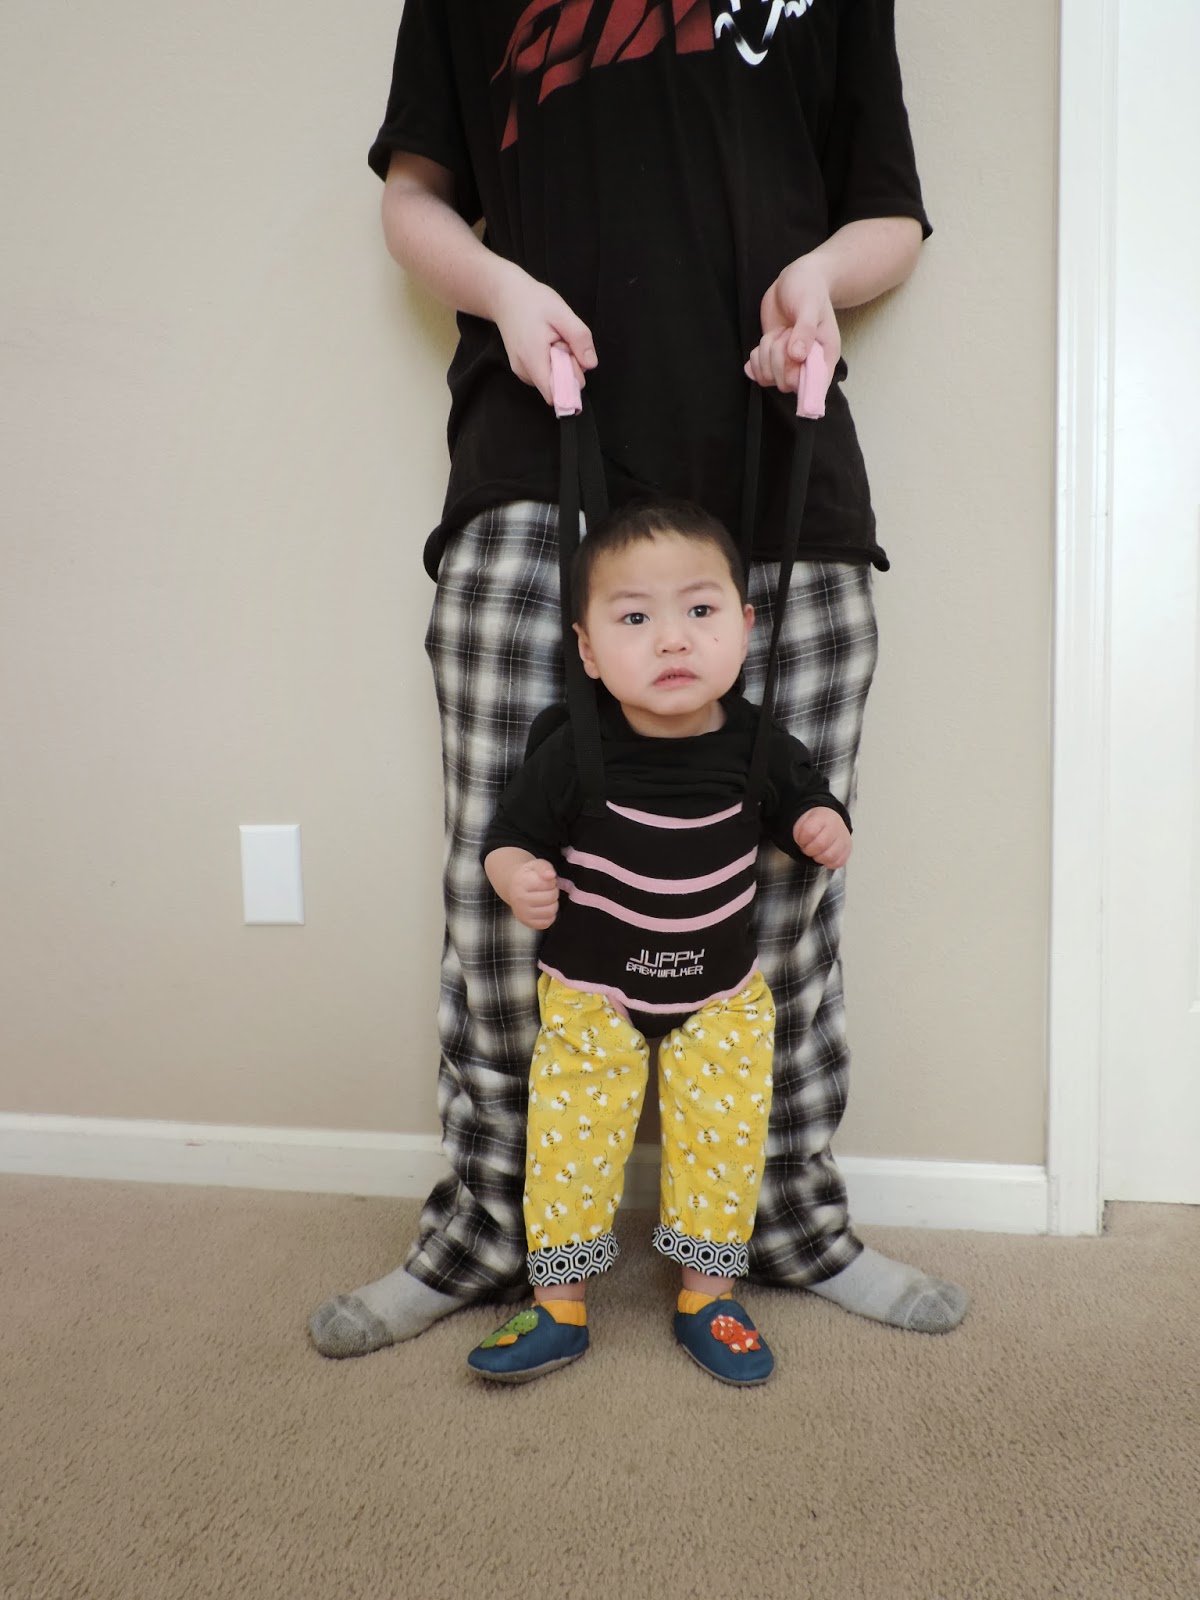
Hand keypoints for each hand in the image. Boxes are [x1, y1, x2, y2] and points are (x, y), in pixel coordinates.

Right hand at [491, 267, 596, 407]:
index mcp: (533, 359)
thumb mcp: (562, 313)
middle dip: (568, 368)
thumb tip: (591, 365)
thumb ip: (579, 338)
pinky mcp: (521, 369)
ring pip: (551, 382)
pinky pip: (544, 375)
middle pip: (556, 388)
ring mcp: (521, 372)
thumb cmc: (533, 301)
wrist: (505, 296)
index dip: (571, 380)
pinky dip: (551, 363)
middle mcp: (524, 371)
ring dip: (560, 365)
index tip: (572, 357)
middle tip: (563, 341)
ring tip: (552, 340)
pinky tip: (547, 344)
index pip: (556, 394)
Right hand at [506, 858, 560, 929]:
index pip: (549, 884)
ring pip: (551, 911)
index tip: (546, 880)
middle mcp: (520, 899)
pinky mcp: (526, 922)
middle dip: (553, 891)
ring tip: (546, 898)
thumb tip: (551, 875)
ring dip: (553, 903)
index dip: (552, 881)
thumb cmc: (527, 875)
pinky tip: (544, 908)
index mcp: (521, 882)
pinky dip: (549, 916)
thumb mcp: (536, 865)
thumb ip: (544, 867)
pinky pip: (547, 923)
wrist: (512, 886)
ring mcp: (522, 913)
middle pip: (551, 897)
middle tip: (547, 889)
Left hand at [745, 254, 841, 394]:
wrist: (796, 279)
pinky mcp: (773, 359)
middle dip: (777, 358)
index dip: (797, 378)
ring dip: (765, 355)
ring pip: (769, 378)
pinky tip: (762, 343)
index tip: (791, 356)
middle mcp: (808, 365)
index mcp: (825, 356)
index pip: (814, 387)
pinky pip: (759, 373)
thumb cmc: (809, 288)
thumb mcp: (809, 305)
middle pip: (786, 383)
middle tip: (784, 334)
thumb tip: (797, 356)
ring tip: (776, 333)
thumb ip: (805, 330)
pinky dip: (755, 359)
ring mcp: (789, 363)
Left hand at [792, 807, 851, 870]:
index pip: (809, 831)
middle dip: (809, 850)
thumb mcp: (803, 821)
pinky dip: (828, 863)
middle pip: (820, 845)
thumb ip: (799, 832)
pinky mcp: (848, 850)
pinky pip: (838, 862)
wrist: (831, 821)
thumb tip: (802, 844)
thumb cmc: (815, 824)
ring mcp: (844, 839)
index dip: (802, 840)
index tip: (801, 840)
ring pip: (830, 856)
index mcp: (823, 817)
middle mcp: (836, 827)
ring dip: (818, 858)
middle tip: (808, 848)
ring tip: (816, 853)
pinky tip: (824, 857)